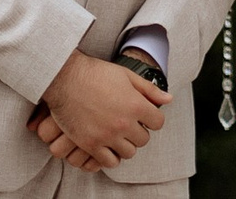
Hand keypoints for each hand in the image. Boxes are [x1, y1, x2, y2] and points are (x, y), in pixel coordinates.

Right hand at [37, 49, 166, 170]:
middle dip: (139, 131)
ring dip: (126, 145)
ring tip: (118, 135)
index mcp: (136, 105)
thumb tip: (169, 99)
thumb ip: (150, 90)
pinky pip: (109, 162)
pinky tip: (107, 146)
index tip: (144, 116)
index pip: (158, 123)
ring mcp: (107, 136)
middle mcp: (124, 123)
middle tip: (129, 124)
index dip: (153, 119)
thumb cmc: (97, 74)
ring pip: (128, 152)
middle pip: (144, 140)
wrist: (66, 79)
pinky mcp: (90, 144)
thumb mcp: (127, 75)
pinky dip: (111, 156)